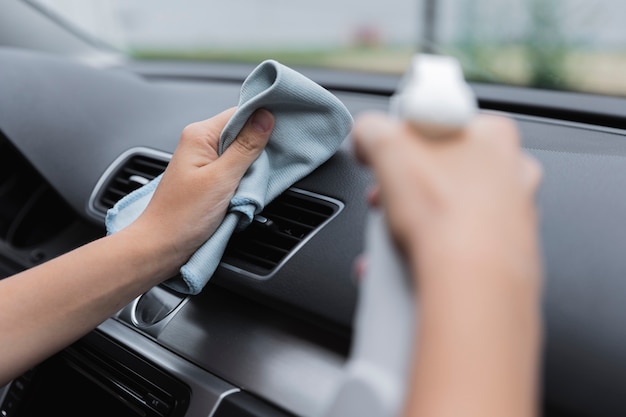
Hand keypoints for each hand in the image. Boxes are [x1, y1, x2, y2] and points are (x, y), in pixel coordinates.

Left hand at [126, 107, 273, 278]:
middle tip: (275, 161)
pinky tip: (250, 188)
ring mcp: (204, 162)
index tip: (285, 129)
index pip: (240, 112)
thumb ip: (246, 146)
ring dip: (254, 166)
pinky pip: (235, 170)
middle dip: (261, 146)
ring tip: (258, 179)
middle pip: (242, 132)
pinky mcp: (209, 180)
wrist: (162, 247)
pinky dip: (246, 177)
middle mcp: (200, 144)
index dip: (263, 119)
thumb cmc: (181, 216)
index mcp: (199, 135)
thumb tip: (265, 117)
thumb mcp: (222, 178)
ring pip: (241, 153)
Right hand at [352, 111, 541, 282]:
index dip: (404, 142)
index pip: (438, 125)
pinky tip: (404, 262)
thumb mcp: (386, 145)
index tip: (385, 160)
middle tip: (384, 201)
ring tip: (390, 236)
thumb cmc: (444, 213)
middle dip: (405, 187)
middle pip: (441, 170)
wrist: (471, 281)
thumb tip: (365, 135)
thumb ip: (370, 129)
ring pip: (448, 209)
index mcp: (492, 134)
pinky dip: (429, 251)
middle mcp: (512, 172)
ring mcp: (512, 214)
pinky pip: (456, 244)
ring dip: (412, 221)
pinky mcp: (505, 253)